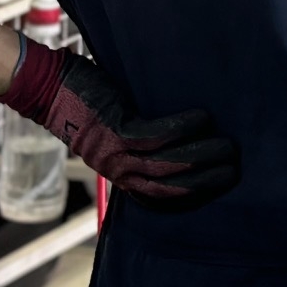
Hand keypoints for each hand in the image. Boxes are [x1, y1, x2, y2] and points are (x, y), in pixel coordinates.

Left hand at [0, 42, 238, 210]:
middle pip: (171, 184)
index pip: (161, 198)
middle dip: (207, 179)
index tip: (223, 187)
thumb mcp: (114, 136)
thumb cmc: (85, 105)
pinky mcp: (115, 128)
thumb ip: (141, 144)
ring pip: (168, 162)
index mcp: (121, 175)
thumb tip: (183, 140)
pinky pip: (155, 134)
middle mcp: (119, 171)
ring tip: (229, 145)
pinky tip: (202, 118)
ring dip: (202, 154)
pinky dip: (181, 128)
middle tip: (237, 167)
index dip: (194, 196)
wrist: (49, 88)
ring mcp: (116, 152)